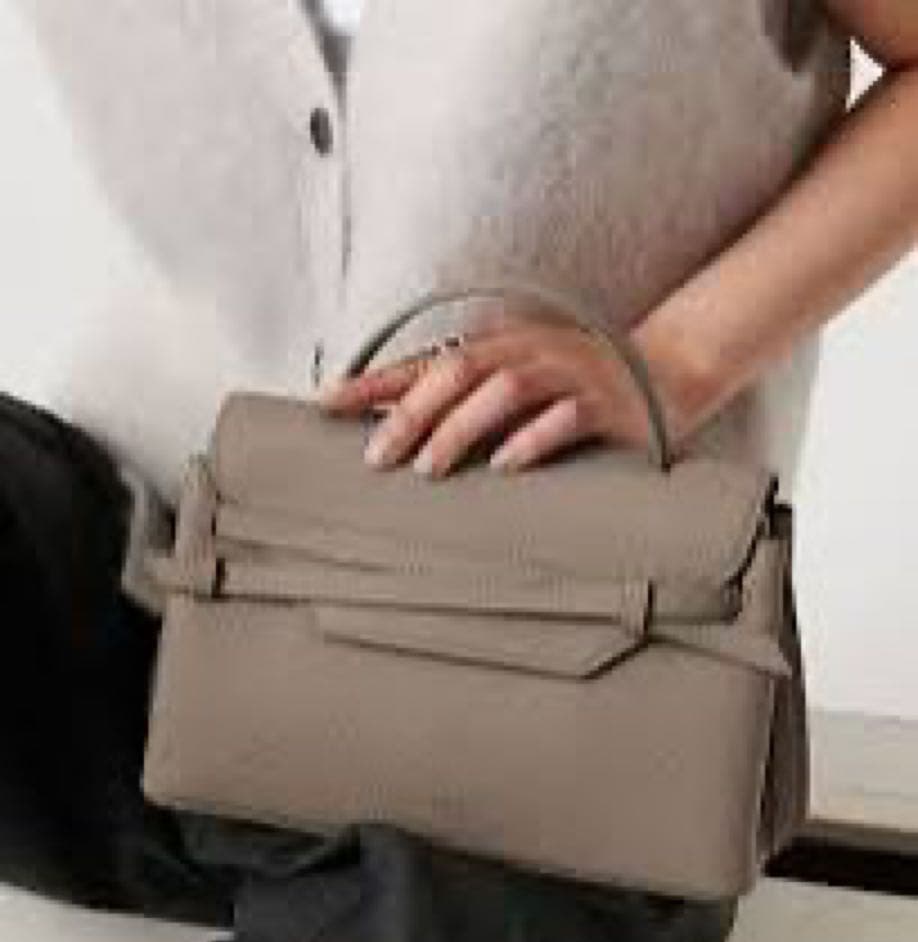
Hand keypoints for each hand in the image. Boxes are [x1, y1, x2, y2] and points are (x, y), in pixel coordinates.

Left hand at [317, 318, 710, 477]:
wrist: (668, 372)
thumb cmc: (574, 387)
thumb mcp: (515, 385)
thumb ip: (465, 402)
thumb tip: (396, 434)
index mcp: (499, 346)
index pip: (425, 361)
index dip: (376, 382)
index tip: (327, 405)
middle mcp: (528, 352)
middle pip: (457, 371)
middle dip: (411, 413)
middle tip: (376, 457)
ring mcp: (568, 375)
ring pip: (504, 391)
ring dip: (461, 428)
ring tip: (428, 468)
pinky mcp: (605, 405)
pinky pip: (565, 418)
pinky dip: (534, 440)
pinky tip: (506, 466)